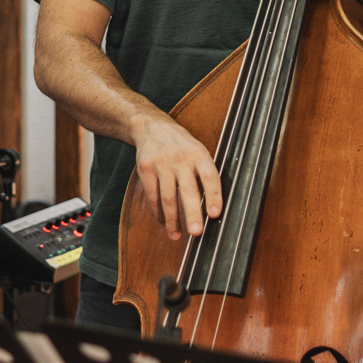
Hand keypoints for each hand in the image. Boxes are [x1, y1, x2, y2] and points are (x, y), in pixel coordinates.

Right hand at [132, 114, 222, 240]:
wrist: (151, 127)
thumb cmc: (181, 145)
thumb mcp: (198, 151)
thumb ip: (205, 173)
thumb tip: (214, 205)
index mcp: (199, 154)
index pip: (210, 176)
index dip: (214, 195)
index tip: (216, 214)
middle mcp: (181, 158)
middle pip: (188, 191)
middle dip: (192, 214)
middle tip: (197, 232)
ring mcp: (162, 164)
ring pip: (168, 198)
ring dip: (172, 220)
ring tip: (177, 235)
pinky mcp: (146, 169)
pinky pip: (152, 196)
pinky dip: (158, 212)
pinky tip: (163, 222)